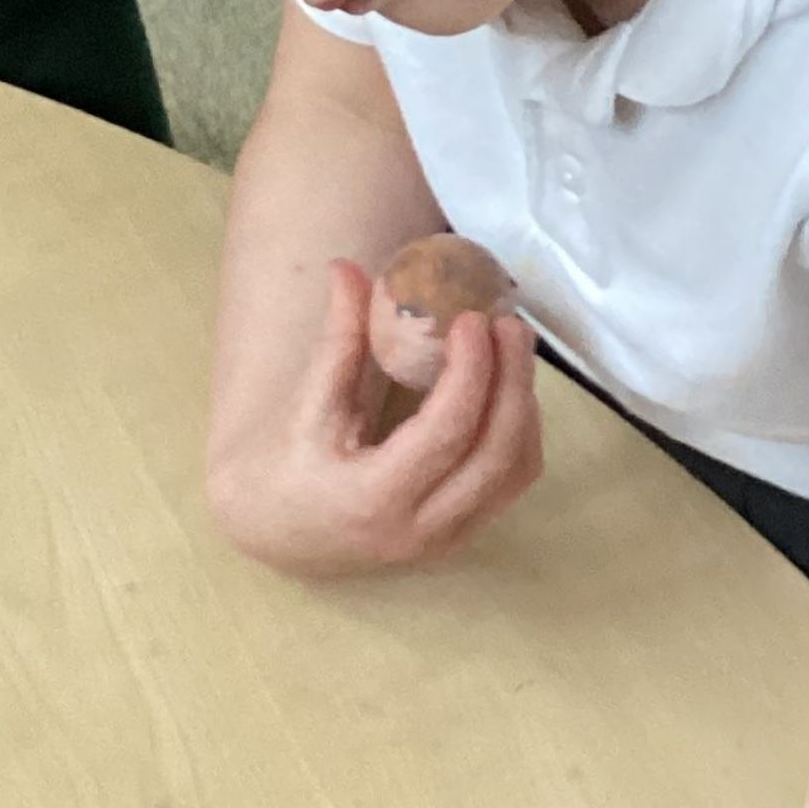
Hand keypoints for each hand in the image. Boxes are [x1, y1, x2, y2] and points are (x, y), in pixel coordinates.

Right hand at [208, 263, 540, 578]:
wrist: (284, 537)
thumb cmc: (288, 468)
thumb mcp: (305, 406)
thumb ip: (336, 341)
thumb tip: (348, 268)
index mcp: (374, 499)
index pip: (445, 433)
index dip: (470, 373)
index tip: (472, 319)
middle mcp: (421, 529)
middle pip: (497, 454)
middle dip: (513, 382)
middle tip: (508, 325)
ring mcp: (448, 538)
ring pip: (515, 471)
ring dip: (524, 405)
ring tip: (511, 348)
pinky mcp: (463, 534)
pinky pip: (512, 482)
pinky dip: (521, 431)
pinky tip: (506, 388)